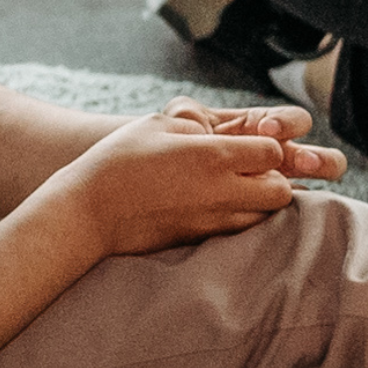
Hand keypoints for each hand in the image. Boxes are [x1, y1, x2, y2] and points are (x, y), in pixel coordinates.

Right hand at [48, 103, 339, 255]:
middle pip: (281, 191)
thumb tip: (226, 137)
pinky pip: (240, 232)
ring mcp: (212, 221)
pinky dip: (239, 220)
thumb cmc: (117, 161)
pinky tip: (214, 207)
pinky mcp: (200, 241)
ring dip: (258, 202)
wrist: (86, 213)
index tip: (249, 145)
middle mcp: (220, 192)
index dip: (266, 146)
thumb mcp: (157, 125)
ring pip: (265, 217)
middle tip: (248, 171)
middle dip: (273, 179)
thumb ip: (199, 128)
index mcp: (212, 156)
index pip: (273, 152)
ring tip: (231, 190)